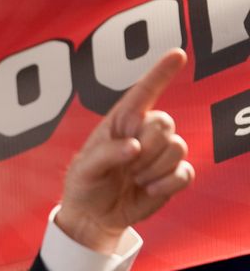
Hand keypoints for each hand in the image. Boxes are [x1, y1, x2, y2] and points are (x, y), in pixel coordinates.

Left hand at [56, 48, 194, 253]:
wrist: (94, 217)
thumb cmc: (84, 186)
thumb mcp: (84, 169)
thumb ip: (106, 154)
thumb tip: (134, 147)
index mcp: (120, 123)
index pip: (142, 93)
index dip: (160, 73)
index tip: (177, 54)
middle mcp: (142, 133)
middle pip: (165, 123)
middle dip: (147, 148)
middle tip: (127, 167)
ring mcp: (159, 154)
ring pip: (177, 148)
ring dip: (154, 168)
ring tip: (134, 179)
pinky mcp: (171, 176)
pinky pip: (185, 172)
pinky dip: (167, 184)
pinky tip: (148, 190)